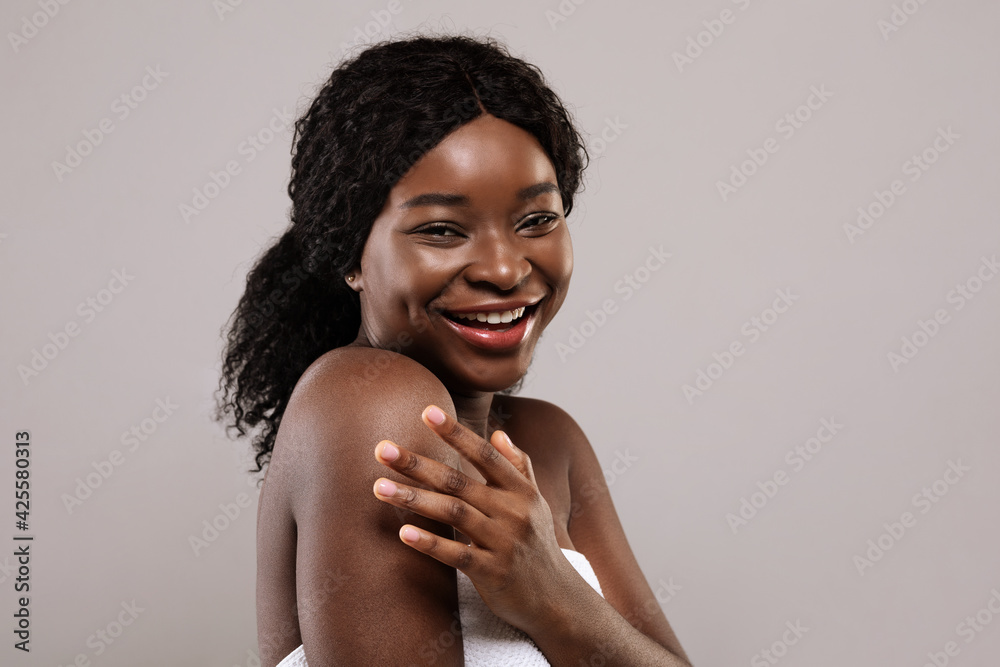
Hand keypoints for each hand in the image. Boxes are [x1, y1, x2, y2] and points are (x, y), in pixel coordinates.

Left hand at [372, 404, 574, 633]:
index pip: (484, 454)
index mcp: (520, 490)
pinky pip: (456, 555)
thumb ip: (519, 467)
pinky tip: (403, 532)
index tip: (426, 411)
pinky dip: (430, 542)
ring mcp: (503, 542)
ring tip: (379, 488)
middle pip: (458, 481)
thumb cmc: (538, 545)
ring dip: (413, 499)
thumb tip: (499, 433)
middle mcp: (512, 511)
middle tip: (381, 449)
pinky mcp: (492, 573)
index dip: (456, 432)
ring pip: (453, 513)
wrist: (558, 599)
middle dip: (417, 463)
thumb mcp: (537, 503)